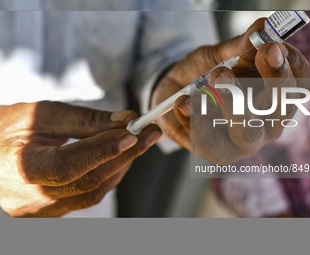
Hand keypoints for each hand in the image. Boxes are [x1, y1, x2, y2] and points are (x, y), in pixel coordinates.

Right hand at [0, 101, 161, 216]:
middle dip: (126, 155)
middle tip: (150, 133)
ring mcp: (40, 209)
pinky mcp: (50, 210)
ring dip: (120, 166)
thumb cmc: (8, 128)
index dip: (103, 150)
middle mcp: (29, 198)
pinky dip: (107, 175)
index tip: (133, 132)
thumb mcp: (43, 115)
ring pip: (93, 192)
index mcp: (19, 168)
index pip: (69, 165)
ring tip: (137, 142)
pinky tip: (117, 158)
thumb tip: (125, 120)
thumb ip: (85, 120)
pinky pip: (87, 196)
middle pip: (89, 181)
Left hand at [151, 18, 309, 163]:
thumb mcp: (220, 55)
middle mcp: (267, 123)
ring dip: (229, 103)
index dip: (290, 66)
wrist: (175, 93)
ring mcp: (243, 142)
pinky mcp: (216, 152)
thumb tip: (262, 26)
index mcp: (278, 96)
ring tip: (214, 79)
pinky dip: (194, 119)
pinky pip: (208, 141)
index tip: (269, 47)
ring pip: (247, 131)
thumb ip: (240, 46)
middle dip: (269, 83)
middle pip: (281, 110)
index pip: (302, 85)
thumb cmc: (206, 74)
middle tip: (255, 57)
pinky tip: (183, 102)